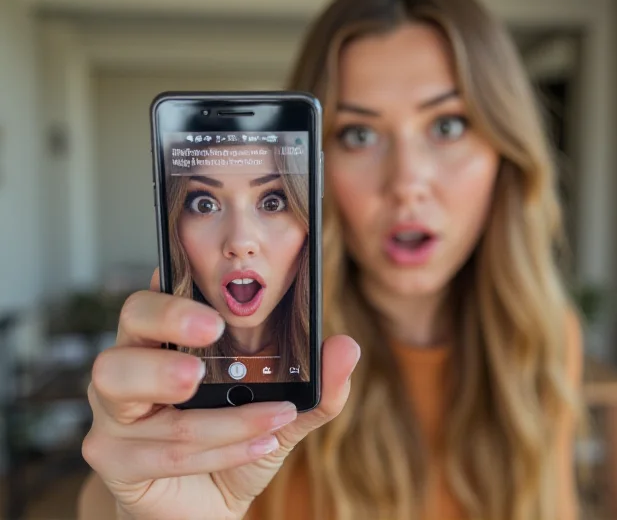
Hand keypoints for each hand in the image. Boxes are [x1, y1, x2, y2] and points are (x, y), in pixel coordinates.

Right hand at [82, 270, 359, 519]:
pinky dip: (222, 448)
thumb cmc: (234, 443)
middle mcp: (129, 366)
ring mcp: (114, 413)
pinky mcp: (113, 458)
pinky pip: (166, 450)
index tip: (199, 277)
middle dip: (169, 322)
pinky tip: (259, 444)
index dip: (170, 285)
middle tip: (214, 330)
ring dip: (221, 412)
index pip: (154, 299)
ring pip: (146, 396)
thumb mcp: (282, 412)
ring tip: (274, 414)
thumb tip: (346, 347)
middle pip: (129, 326)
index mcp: (164, 341)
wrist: (207, 506)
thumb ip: (315, 385)